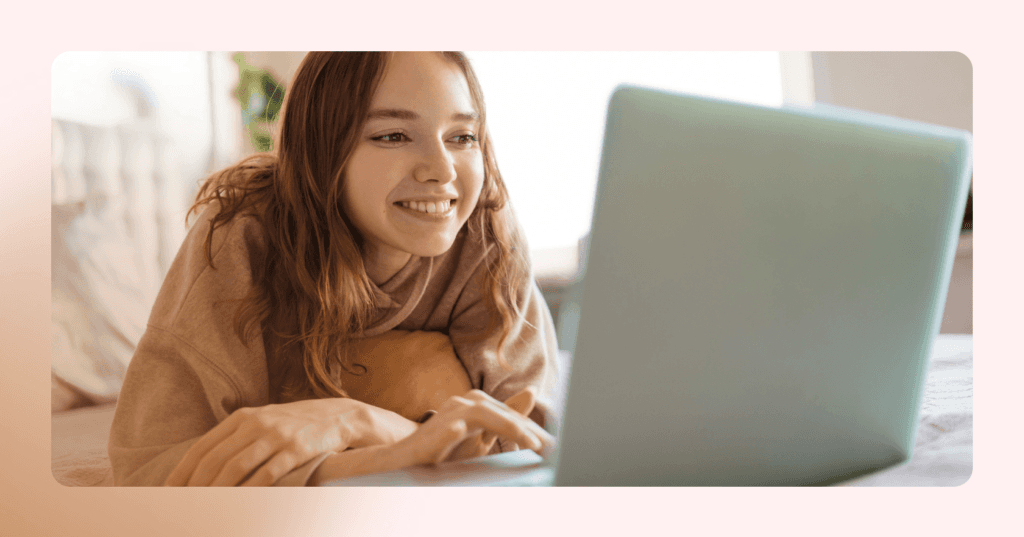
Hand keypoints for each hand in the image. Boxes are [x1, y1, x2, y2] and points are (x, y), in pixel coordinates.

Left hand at [165, 397, 408, 485]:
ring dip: (217, 492)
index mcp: (242, 417)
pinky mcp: (296, 449)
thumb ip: (236, 439)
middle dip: (195, 488)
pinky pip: (266, 474)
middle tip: (183, 509)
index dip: (182, 473)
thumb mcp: (263, 422)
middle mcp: (255, 423)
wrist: (339, 416)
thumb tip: (203, 469)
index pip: (202, 448)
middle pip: (215, 459)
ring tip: (204, 511)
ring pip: (236, 467)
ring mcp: (276, 435)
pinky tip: (239, 505)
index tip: (168, 494)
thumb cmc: (295, 425)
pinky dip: (249, 492)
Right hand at [394, 389, 554, 466]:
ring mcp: (445, 417)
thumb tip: (531, 391)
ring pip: (480, 413)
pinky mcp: (430, 434)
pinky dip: (457, 432)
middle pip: (500, 411)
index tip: (554, 447)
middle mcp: (462, 404)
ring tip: (528, 442)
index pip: (510, 415)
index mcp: (476, 404)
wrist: (403, 460)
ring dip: (506, 426)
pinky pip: (446, 430)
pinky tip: (468, 435)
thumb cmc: (443, 449)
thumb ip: (504, 417)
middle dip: (526, 429)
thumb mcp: (479, 436)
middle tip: (548, 447)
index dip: (532, 430)